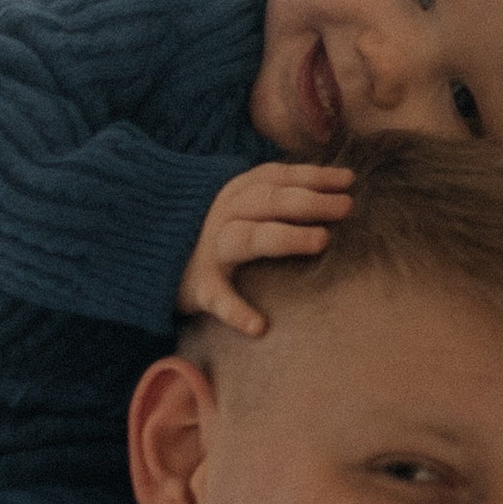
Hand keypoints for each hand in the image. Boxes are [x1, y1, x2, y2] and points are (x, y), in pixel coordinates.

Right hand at [177, 162, 353, 337]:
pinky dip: (236, 311)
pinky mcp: (201, 286)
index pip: (277, 178)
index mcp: (238, 194)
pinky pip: (218, 297)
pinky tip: (258, 327)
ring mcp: (212, 250)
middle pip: (269, 201)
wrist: (154, 259)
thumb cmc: (218, 234)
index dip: (313, 176)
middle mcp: (225, 215)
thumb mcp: (242, 205)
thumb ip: (276, 195)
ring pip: (248, 237)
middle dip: (310, 201)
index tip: (348, 181)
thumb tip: (337, 187)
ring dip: (286, 237)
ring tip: (321, 242)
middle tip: (347, 207)